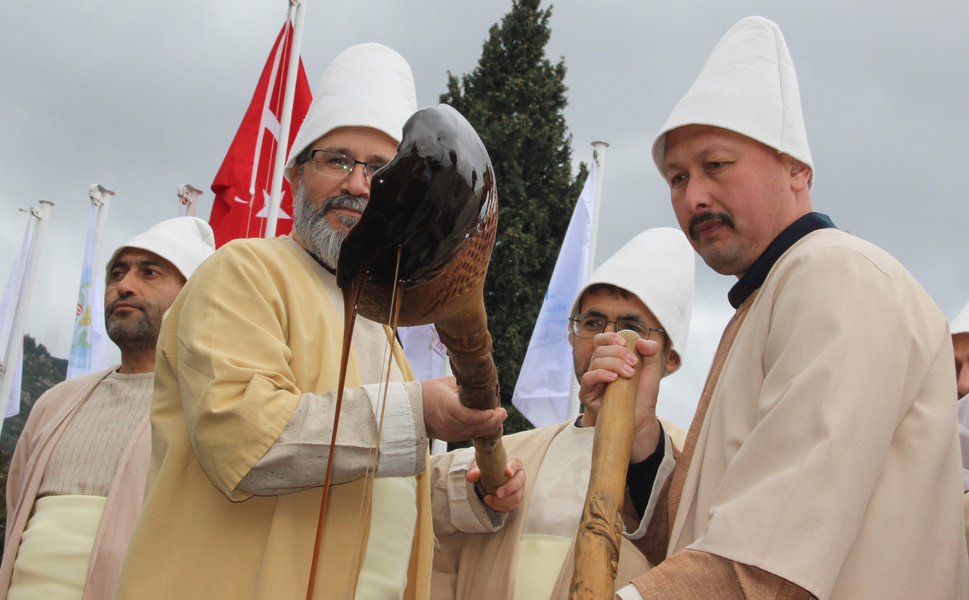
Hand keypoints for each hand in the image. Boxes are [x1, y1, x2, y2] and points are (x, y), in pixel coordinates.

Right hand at [422, 376, 506, 441]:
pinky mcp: (451, 437)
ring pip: (476, 433)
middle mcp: (450, 424)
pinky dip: (480, 430)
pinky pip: (470, 435)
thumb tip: (484, 386)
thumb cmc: (429, 392)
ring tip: (498, 417)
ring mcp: (451, 433)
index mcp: (448, 408)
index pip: (471, 417)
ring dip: (489, 426)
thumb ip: (466, 387)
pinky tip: (487, 423)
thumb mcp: (447, 383)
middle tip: (503, 413)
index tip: (498, 410)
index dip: (487, 416)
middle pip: (477, 427)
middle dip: (494, 421)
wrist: (411, 409)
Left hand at [467, 456, 524, 512]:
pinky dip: (500, 507)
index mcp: (514, 463)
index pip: (516, 464)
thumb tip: (470, 477)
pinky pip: (511, 506)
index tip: (508, 472)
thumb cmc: (489, 468)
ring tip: (488, 500)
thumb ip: (476, 470)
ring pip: (516, 497)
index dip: (512, 468)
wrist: (490, 476)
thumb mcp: (482, 466)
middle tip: (497, 493)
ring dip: (502, 501)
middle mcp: (520, 476)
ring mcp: (519, 489)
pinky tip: (490, 505)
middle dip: (508, 489)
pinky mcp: (515, 499)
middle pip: (519, 482)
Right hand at [577, 332, 663, 462]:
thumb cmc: (643, 395)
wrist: (642, 418)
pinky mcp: (587, 393)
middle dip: (618, 353)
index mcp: (611, 358)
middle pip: (600, 349)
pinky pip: (587, 378)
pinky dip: (600, 374)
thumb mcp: (653, 370)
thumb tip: (641, 340)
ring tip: (629, 374)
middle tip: (634, 364)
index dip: (610, 337)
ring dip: (614, 364)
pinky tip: (613, 378)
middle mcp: (599, 367)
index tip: (624, 343)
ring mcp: (593, 380)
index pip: (602, 340)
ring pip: (595, 361)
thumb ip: (652, 352)